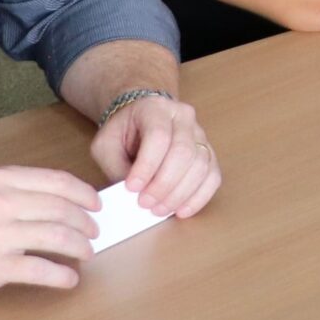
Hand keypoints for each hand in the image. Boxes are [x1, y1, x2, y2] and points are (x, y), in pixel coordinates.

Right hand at [0, 167, 103, 299]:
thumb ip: (21, 192)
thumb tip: (70, 201)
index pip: (57, 182)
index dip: (84, 195)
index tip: (97, 205)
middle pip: (62, 210)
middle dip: (86, 224)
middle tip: (94, 233)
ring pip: (57, 238)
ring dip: (80, 248)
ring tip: (86, 253)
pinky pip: (41, 270)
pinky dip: (62, 276)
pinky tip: (70, 279)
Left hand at [88, 94, 222, 217]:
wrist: (140, 120)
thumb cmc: (122, 133)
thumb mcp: (106, 145)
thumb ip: (116, 167)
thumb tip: (132, 196)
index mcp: (155, 109)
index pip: (158, 136)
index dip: (147, 165)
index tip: (131, 188)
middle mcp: (183, 117)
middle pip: (183, 152)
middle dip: (164, 184)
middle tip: (145, 204)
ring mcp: (200, 134)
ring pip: (201, 165)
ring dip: (180, 194)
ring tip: (159, 210)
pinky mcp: (209, 152)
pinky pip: (213, 176)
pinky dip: (200, 196)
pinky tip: (183, 210)